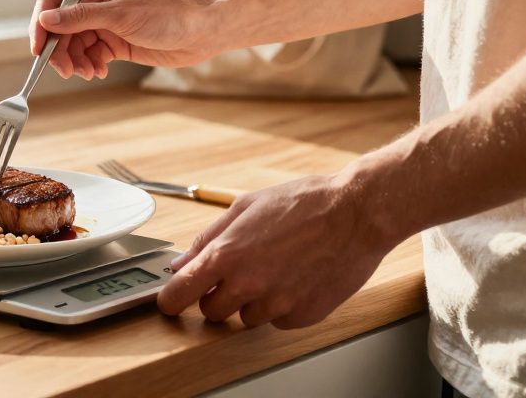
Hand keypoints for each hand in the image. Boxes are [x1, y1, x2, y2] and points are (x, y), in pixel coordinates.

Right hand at [29, 0, 224, 78]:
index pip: (54, 1)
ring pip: (74, 44)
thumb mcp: (120, 15)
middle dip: (59, 50)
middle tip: (66, 70)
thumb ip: (80, 18)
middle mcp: (96, 2)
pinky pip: (89, 54)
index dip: (41, 24)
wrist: (201, 31)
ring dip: (75, 61)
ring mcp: (105, 23)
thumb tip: (46, 19)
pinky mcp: (115, 42)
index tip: (37, 48)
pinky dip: (89, 65)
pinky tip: (99, 71)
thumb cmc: (167, 14)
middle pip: (61, 27)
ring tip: (88, 72)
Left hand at [156, 171, 401, 328]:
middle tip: (237, 274)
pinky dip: (282, 306)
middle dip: (217, 296)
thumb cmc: (303, 203)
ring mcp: (276, 304)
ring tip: (275, 269)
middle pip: (211, 312)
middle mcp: (248, 284)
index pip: (180, 293)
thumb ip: (208, 238)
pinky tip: (296, 278)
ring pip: (246, 318)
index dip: (170, 300)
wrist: (355, 214)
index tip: (170, 302)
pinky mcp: (302, 316)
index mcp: (227, 254)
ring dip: (253, 301)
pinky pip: (279, 320)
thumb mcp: (245, 207)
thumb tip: (182, 263)